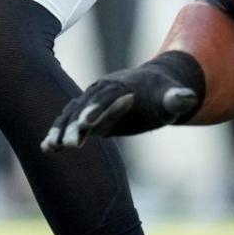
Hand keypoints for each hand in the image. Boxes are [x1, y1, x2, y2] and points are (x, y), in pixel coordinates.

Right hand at [42, 58, 201, 152]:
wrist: (154, 86)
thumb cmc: (166, 93)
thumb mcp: (173, 97)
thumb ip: (177, 98)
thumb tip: (186, 97)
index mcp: (118, 86)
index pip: (105, 98)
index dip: (96, 109)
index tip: (87, 123)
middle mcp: (99, 92)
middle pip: (83, 107)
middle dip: (75, 125)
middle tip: (69, 144)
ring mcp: (91, 102)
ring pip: (70, 115)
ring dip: (60, 130)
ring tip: (49, 147)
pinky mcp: (89, 114)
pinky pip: (70, 122)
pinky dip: (58, 133)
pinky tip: (47, 148)